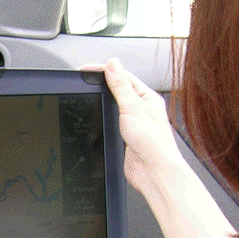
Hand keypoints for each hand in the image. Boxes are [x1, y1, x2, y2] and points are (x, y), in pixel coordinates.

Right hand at [88, 59, 187, 192]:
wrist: (154, 172)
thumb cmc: (154, 144)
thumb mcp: (133, 108)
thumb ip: (121, 86)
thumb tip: (112, 65)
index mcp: (147, 98)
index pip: (123, 77)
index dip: (103, 71)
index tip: (86, 70)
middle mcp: (141, 109)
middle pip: (117, 90)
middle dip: (101, 84)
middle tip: (84, 80)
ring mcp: (133, 123)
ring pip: (113, 107)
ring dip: (102, 102)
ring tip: (88, 94)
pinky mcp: (125, 137)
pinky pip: (111, 123)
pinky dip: (103, 119)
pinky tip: (97, 118)